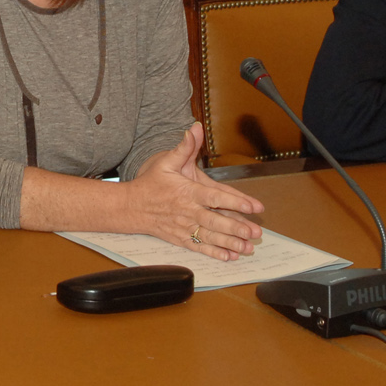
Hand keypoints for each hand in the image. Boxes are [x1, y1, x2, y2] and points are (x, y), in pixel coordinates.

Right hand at [125, 123, 264, 260]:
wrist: (130, 206)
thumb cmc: (151, 183)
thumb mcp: (167, 161)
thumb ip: (185, 147)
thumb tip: (195, 128)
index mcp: (188, 192)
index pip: (215, 197)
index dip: (235, 202)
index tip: (253, 206)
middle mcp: (187, 211)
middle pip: (215, 221)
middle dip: (237, 228)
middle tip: (256, 233)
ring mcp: (184, 227)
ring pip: (210, 237)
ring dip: (230, 243)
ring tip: (248, 248)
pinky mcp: (180, 238)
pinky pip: (199, 247)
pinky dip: (214, 253)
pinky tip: (229, 257)